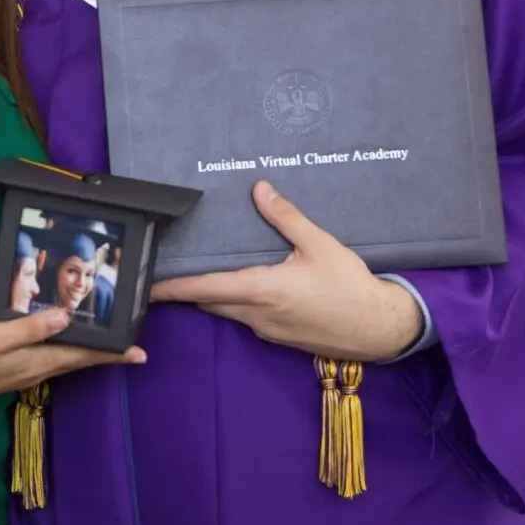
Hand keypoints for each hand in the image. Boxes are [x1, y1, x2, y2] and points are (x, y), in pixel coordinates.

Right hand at [0, 308, 143, 418]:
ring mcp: (22, 373)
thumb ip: (30, 328)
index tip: (140, 354)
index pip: (83, 357)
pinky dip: (62, 350)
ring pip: (63, 361)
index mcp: (36, 361)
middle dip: (104, 352)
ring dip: (85, 352)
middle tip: (128, 341)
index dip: (112, 355)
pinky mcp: (10, 370)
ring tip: (103, 339)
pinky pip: (47, 359)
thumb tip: (68, 317)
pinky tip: (59, 339)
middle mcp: (35, 370)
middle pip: (78, 360)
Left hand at [151, 181, 422, 361]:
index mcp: (262, 290)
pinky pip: (245, 316)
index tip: (147, 285)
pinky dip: (233, 300)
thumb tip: (260, 189)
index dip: (172, 287)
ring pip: (226, 310)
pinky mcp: (278, 335)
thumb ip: (286, 217)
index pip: (204, 288)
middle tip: (165, 269)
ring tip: (195, 271)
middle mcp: (257, 314)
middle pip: (208, 301)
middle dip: (185, 288)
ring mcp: (266, 329)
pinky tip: (240, 283)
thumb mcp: (319, 244)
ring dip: (210, 294)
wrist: (377, 328)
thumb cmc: (349, 286)